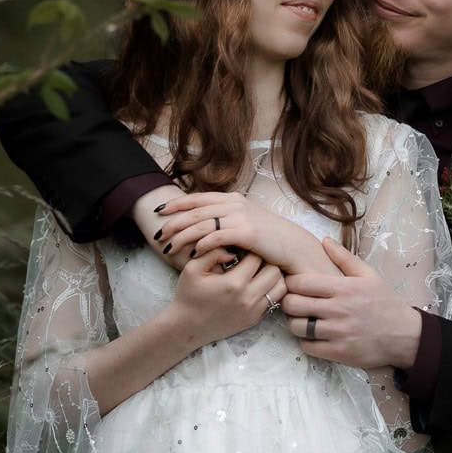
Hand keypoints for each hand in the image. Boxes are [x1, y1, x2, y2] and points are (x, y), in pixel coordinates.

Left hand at [156, 192, 336, 274]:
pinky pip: (217, 236)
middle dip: (173, 222)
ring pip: (202, 223)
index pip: (197, 199)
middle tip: (157, 234)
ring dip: (182, 236)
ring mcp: (241, 216)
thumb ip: (226, 220)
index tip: (159, 213)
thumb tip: (204, 224)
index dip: (177, 204)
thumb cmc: (269, 240)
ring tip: (168, 248)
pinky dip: (202, 244)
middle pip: (195, 211)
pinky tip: (192, 253)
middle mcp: (235, 204)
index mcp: (232, 200)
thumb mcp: (245, 224)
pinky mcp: (246, 231)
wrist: (294, 247)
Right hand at [168, 247, 285, 343]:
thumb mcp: (193, 268)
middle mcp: (248, 298)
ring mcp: (254, 311)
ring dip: (271, 276)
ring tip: (257, 271)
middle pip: (274, 270)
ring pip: (280, 286)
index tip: (242, 249)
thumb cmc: (188, 295)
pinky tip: (255, 285)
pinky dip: (269, 290)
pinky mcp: (255, 319)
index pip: (257, 257)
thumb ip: (213, 252)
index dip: (251, 249)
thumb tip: (233, 249)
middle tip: (252, 259)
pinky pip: (274, 300)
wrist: (187, 327)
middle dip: (265, 261)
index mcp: (233, 284)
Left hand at [282, 238, 421, 369]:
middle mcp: (338, 310)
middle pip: (293, 305)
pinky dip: (306, 341)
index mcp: (343, 288)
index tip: (293, 284)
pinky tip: (313, 335)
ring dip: (295, 323)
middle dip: (288, 302)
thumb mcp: (369, 275)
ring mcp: (337, 333)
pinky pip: (308, 347)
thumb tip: (324, 241)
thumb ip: (344, 258)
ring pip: (297, 327)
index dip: (291, 282)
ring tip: (302, 319)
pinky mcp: (338, 352)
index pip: (301, 283)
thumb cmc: (385, 303)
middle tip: (293, 302)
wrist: (405, 335)